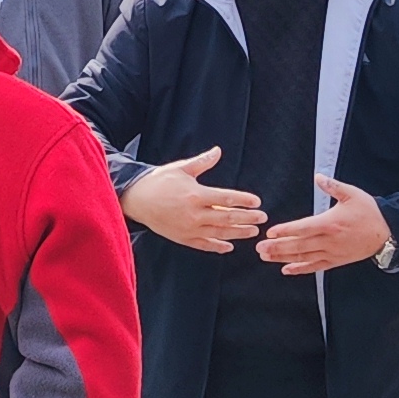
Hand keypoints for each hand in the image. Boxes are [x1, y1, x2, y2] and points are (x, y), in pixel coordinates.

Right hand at [123, 145, 265, 253]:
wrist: (136, 200)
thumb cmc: (159, 182)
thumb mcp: (180, 168)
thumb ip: (202, 162)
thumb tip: (218, 150)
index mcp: (195, 194)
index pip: (226, 198)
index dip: (243, 200)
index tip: (257, 202)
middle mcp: (194, 214)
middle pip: (227, 218)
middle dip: (247, 218)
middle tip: (262, 218)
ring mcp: (189, 228)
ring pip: (219, 234)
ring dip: (238, 233)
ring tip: (253, 232)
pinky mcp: (182, 238)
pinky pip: (204, 245)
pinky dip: (217, 247)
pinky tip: (229, 246)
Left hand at [259, 172, 393, 273]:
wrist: (388, 233)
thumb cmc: (369, 211)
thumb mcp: (352, 194)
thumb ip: (333, 186)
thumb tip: (318, 176)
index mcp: (330, 223)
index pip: (303, 228)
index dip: (285, 231)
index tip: (270, 232)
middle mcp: (329, 240)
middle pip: (299, 245)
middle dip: (278, 247)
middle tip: (260, 248)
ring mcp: (332, 253)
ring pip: (304, 257)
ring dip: (284, 258)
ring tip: (266, 257)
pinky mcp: (336, 261)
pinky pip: (315, 267)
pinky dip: (300, 269)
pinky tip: (286, 270)